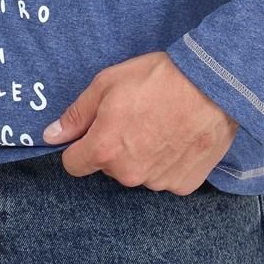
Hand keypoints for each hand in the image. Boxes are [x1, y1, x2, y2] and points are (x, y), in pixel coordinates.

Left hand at [42, 50, 239, 194]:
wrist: (213, 85)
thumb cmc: (158, 79)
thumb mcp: (106, 84)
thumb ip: (76, 115)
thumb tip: (50, 136)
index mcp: (104, 150)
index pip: (73, 164)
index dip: (81, 145)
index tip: (96, 130)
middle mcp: (128, 174)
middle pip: (108, 168)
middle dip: (115, 148)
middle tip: (136, 118)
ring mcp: (158, 182)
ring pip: (138, 173)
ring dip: (143, 156)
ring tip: (161, 124)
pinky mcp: (184, 184)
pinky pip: (166, 177)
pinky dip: (169, 163)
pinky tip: (179, 137)